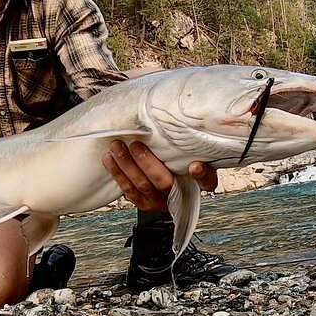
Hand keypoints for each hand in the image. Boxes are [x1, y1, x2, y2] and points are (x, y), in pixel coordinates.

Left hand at [102, 140, 217, 210]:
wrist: (162, 181)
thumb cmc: (176, 157)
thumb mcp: (185, 150)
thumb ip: (183, 140)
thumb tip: (173, 111)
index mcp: (198, 182)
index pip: (206, 182)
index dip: (201, 175)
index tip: (195, 166)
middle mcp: (180, 194)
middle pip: (165, 183)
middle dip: (148, 164)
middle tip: (136, 145)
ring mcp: (161, 201)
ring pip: (142, 185)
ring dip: (127, 165)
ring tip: (116, 147)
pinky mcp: (144, 204)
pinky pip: (129, 190)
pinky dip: (117, 173)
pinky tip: (109, 159)